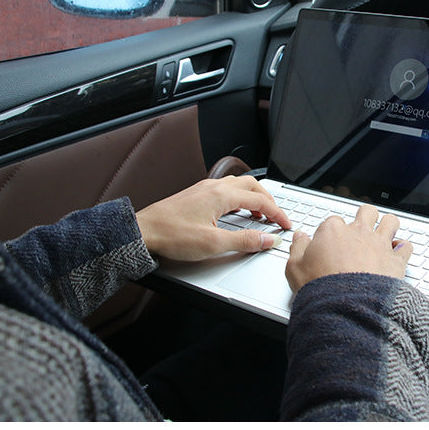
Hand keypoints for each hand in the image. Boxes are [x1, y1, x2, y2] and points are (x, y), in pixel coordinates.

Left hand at [136, 176, 290, 261]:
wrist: (142, 231)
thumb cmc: (172, 235)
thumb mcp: (213, 244)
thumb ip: (244, 241)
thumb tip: (267, 240)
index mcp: (222, 195)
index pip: (260, 200)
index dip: (278, 213)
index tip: (286, 224)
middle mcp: (214, 187)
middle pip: (252, 186)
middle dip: (269, 201)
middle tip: (277, 217)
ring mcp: (203, 189)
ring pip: (238, 185)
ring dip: (253, 197)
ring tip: (259, 214)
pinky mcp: (195, 195)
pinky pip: (225, 190)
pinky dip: (239, 198)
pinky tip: (235, 211)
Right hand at [285, 204, 411, 292]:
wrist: (346, 307)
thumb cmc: (321, 288)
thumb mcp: (295, 268)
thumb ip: (297, 249)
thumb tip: (299, 237)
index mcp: (333, 231)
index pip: (333, 221)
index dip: (333, 232)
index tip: (331, 243)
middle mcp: (358, 232)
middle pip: (366, 212)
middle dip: (365, 218)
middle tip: (362, 230)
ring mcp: (379, 244)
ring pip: (390, 221)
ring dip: (388, 226)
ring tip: (385, 233)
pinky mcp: (395, 260)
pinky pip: (406, 247)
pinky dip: (404, 249)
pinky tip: (399, 253)